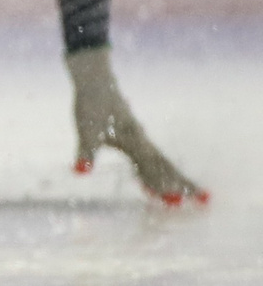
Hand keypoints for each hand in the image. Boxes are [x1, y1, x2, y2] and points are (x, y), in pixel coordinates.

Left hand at [68, 46, 206, 204]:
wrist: (96, 83)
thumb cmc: (91, 107)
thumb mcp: (86, 132)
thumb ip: (85, 153)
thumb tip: (80, 172)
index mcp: (134, 142)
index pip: (153, 168)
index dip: (163, 185)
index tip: (177, 201)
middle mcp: (142, 141)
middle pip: (167, 166)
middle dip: (184, 184)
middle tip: (206, 200)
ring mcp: (139, 139)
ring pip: (162, 162)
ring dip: (175, 179)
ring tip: (191, 196)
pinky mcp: (133, 137)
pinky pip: (150, 158)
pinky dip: (156, 172)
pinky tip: (149, 185)